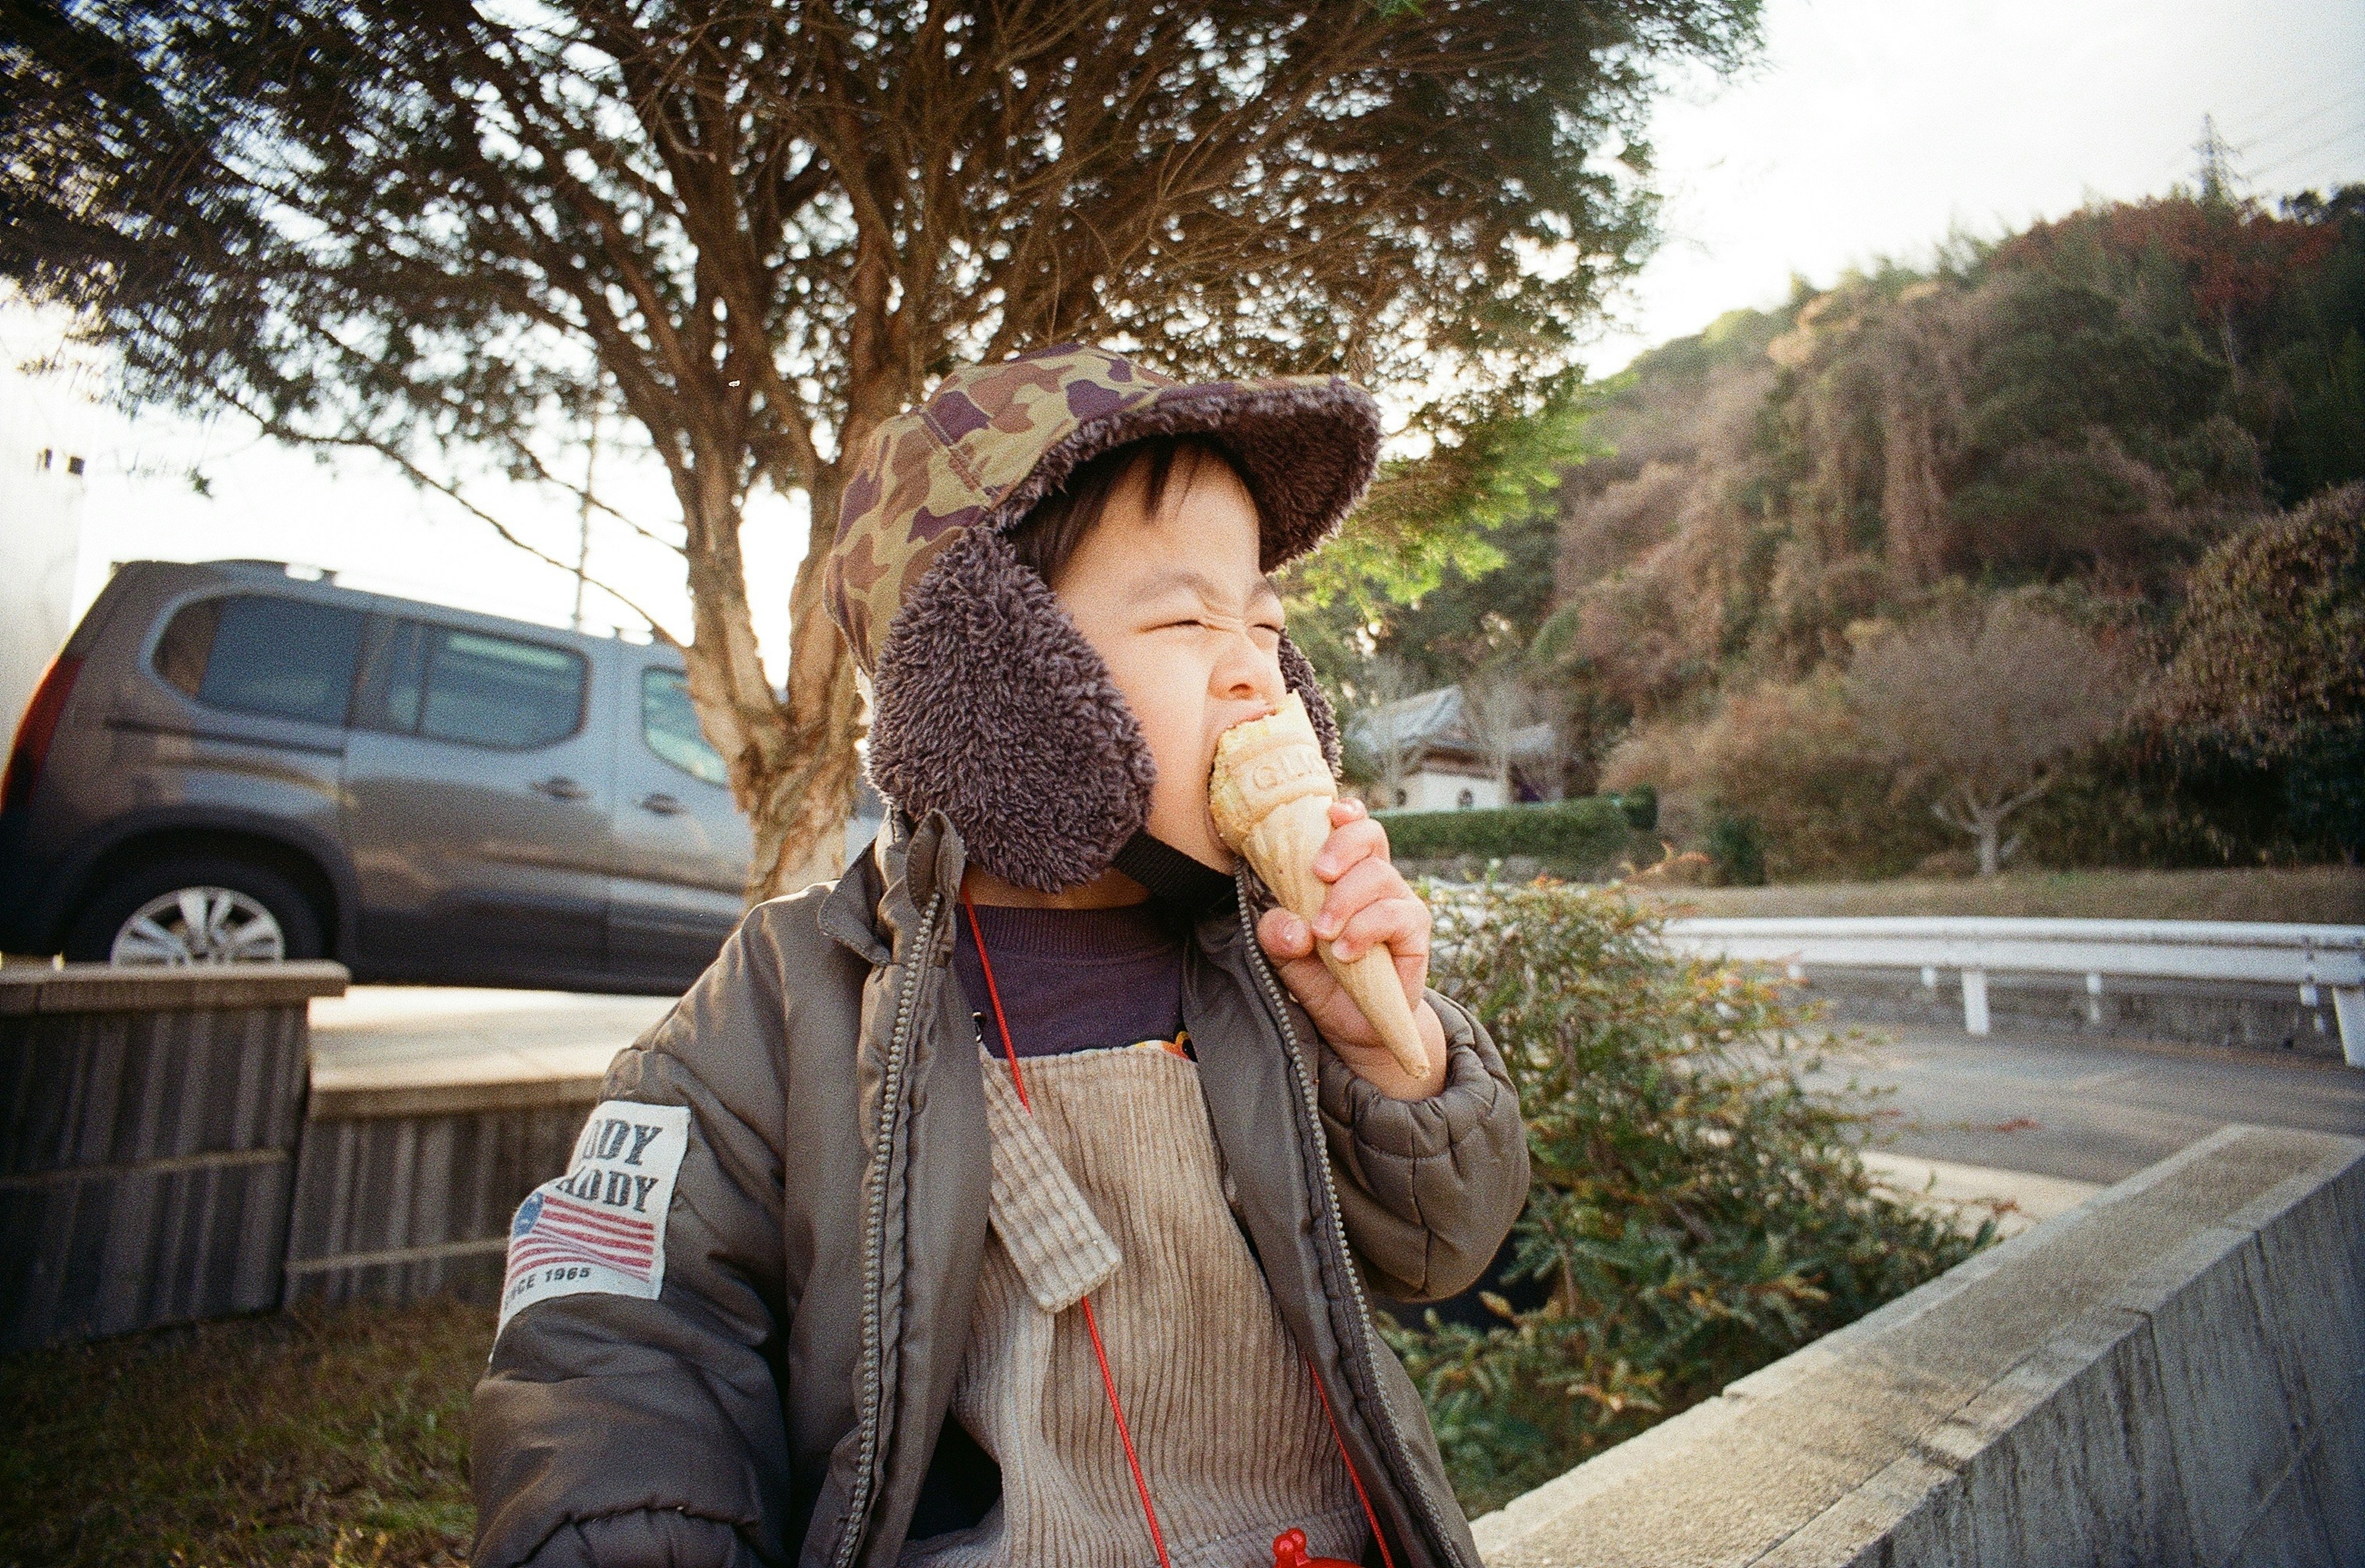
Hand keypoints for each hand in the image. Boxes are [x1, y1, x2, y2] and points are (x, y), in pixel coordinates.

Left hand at [1254, 798, 1447, 1099]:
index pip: (1353, 828)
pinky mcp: (1415, 933)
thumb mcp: (1288, 959)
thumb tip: (1291, 927)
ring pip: (1378, 874)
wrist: (1357, 1027)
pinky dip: (1364, 930)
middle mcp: (1376, 880)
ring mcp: (1398, 903)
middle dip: (1341, 846)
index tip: (1331, 813)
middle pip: (1370, 835)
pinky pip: (1394, 915)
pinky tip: (1345, 953)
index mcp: (1346, 873)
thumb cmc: (1325, 981)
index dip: (1346, 813)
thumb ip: (1279, 936)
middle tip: (1318, 873)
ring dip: (1344, 901)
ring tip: (1324, 934)